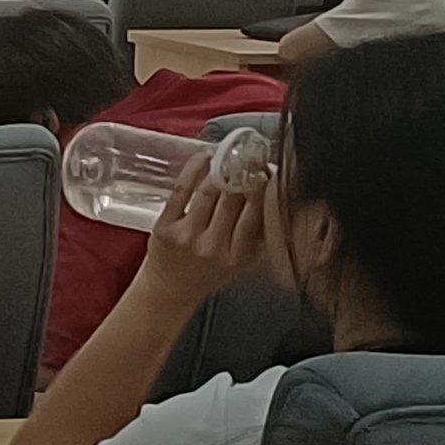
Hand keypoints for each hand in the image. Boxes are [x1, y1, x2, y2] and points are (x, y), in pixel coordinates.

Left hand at [138, 150, 272, 298]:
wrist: (171, 289)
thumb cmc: (208, 272)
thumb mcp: (241, 261)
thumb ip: (260, 237)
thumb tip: (280, 200)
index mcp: (238, 256)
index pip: (254, 217)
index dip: (262, 190)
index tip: (267, 171)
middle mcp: (213, 247)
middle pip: (232, 200)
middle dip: (242, 174)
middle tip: (248, 155)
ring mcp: (187, 237)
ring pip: (208, 192)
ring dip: (219, 169)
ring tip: (227, 155)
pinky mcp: (165, 228)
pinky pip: (181, 191)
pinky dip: (193, 170)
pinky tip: (203, 158)